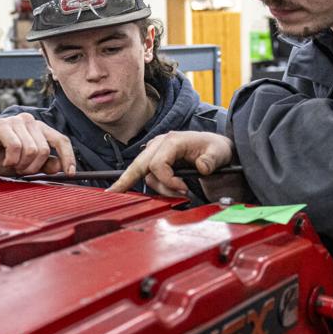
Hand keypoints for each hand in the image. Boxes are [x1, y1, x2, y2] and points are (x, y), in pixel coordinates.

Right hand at [0, 113, 76, 176]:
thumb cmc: (1, 158)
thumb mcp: (27, 165)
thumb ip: (44, 165)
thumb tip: (61, 167)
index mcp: (40, 129)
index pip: (61, 140)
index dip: (68, 157)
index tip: (71, 174)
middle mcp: (30, 121)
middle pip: (44, 150)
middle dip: (33, 167)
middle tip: (20, 170)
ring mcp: (16, 121)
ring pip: (31, 150)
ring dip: (21, 165)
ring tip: (12, 164)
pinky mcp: (2, 125)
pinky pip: (16, 147)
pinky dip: (11, 159)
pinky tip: (5, 160)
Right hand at [107, 131, 234, 194]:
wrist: (217, 149)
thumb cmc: (217, 149)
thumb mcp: (219, 152)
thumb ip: (211, 160)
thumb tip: (202, 167)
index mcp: (172, 141)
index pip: (156, 164)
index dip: (167, 181)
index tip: (184, 189)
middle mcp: (160, 145)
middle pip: (137, 165)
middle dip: (126, 180)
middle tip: (113, 192)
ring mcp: (156, 152)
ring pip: (145, 175)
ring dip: (159, 189)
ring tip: (180, 192)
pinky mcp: (156, 160)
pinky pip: (146, 175)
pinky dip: (152, 185)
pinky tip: (155, 192)